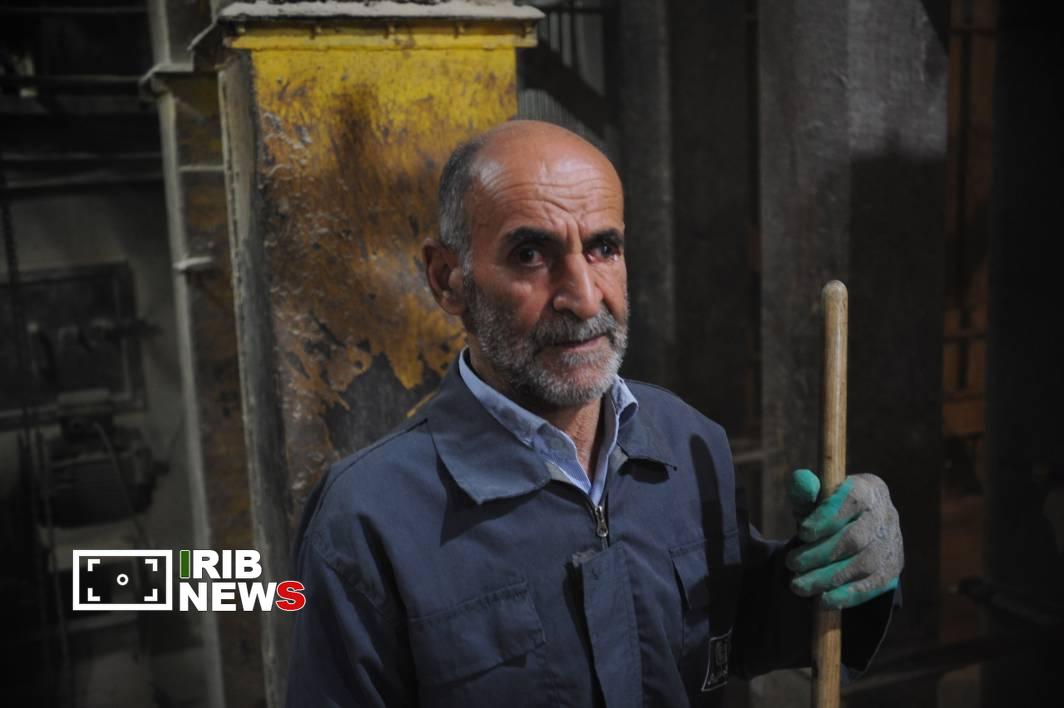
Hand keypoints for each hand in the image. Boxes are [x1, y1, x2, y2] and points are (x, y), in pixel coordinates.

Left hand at [785, 469, 902, 608]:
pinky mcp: (893, 569)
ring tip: (798, 586)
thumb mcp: (814, 500)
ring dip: (828, 578)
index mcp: (869, 488)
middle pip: (856, 538)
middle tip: (791, 564)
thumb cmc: (827, 512)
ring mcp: (893, 543)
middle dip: (820, 554)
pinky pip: (873, 585)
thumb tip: (799, 479)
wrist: (852, 531)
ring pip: (863, 565)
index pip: (852, 500)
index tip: (802, 532)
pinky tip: (823, 600)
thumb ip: (805, 492)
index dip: (826, 517)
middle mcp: (886, 514)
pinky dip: (848, 595)